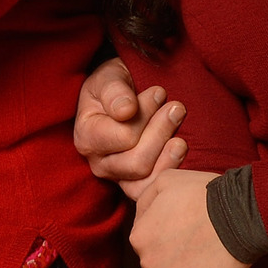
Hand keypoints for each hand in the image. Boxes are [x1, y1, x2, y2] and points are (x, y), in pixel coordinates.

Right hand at [74, 57, 187, 199]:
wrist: (119, 97)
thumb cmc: (113, 86)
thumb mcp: (108, 78)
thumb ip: (115, 91)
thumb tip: (125, 111)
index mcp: (87, 136)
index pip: (125, 137)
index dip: (147, 114)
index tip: (159, 92)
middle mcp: (98, 162)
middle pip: (138, 162)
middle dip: (161, 133)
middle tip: (177, 108)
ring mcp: (117, 176)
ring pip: (147, 178)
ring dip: (169, 155)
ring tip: (180, 131)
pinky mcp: (134, 184)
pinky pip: (152, 189)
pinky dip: (170, 171)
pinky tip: (179, 149)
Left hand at [131, 165, 250, 267]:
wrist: (238, 213)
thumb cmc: (204, 193)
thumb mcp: (166, 180)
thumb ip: (145, 199)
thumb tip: (140, 218)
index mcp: (139, 235)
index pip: (143, 244)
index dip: (161, 239)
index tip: (181, 233)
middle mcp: (147, 261)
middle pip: (151, 267)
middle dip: (167, 260)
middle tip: (193, 248)